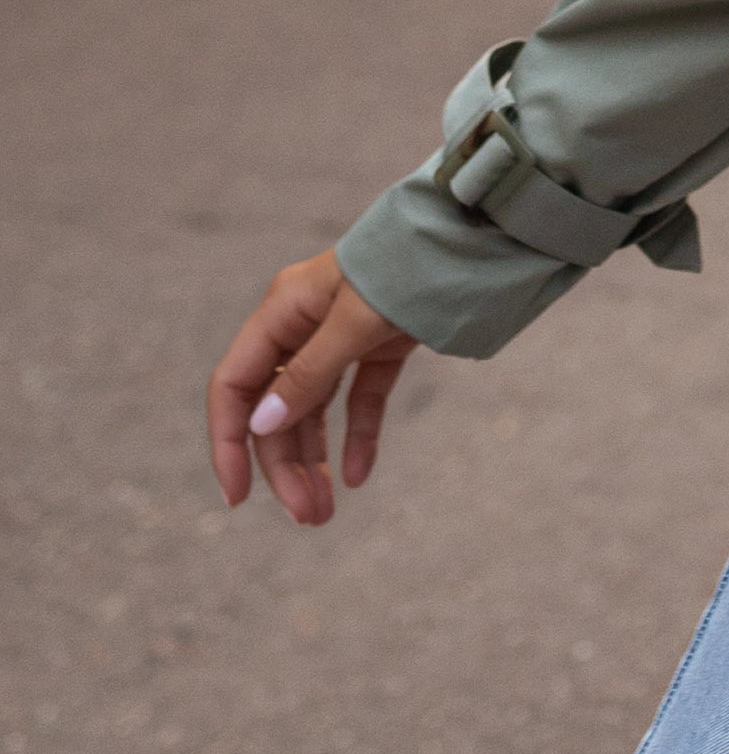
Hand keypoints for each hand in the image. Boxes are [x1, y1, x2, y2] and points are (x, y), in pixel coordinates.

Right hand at [208, 251, 419, 527]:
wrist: (474, 236)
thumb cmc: (408, 266)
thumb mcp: (356, 321)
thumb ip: (309, 374)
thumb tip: (261, 427)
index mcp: (282, 311)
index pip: (234, 386)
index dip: (228, 442)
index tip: (237, 496)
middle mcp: (303, 325)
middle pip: (275, 409)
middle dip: (285, 465)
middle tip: (309, 517)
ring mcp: (342, 336)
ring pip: (314, 410)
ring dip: (315, 461)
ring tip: (324, 514)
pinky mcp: (381, 345)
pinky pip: (359, 399)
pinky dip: (358, 436)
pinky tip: (359, 477)